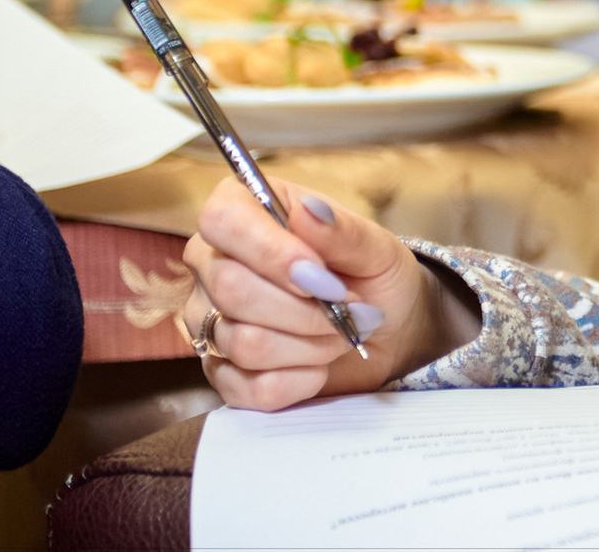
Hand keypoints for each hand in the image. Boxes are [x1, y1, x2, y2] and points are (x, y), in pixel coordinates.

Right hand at [180, 176, 480, 409]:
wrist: (388, 330)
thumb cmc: (373, 275)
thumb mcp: (375, 247)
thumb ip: (342, 231)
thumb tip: (308, 211)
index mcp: (244, 213)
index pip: (222, 218)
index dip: (270, 250)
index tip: (320, 273)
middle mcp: (213, 264)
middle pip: (231, 289)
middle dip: (307, 309)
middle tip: (349, 307)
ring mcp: (210, 322)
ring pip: (243, 342)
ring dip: (311, 344)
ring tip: (341, 332)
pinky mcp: (222, 373)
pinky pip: (249, 388)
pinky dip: (300, 381)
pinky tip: (320, 366)